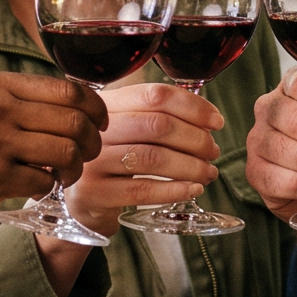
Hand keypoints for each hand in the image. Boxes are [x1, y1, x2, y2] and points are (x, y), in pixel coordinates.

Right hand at [0, 69, 104, 225]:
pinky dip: (48, 188)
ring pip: (66, 152)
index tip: (100, 122)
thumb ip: (17, 98)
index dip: (95, 108)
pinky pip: (43, 182)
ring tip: (64, 175)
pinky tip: (36, 188)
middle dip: (91, 142)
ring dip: (74, 169)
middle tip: (86, 155)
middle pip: (73, 121)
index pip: (67, 88)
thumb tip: (72, 102)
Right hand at [61, 81, 226, 236]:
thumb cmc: (114, 161)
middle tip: (214, 152)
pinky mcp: (93, 193)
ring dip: (190, 166)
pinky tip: (193, 189)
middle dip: (195, 139)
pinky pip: (142, 190)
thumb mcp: (128, 130)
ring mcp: (91, 161)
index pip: (154, 95)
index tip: (217, 121)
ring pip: (152, 158)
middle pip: (156, 125)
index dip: (192, 106)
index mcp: (108, 104)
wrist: (79, 201)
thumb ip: (160, 117)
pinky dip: (174, 190)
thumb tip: (211, 120)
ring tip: (208, 172)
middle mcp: (96, 129)